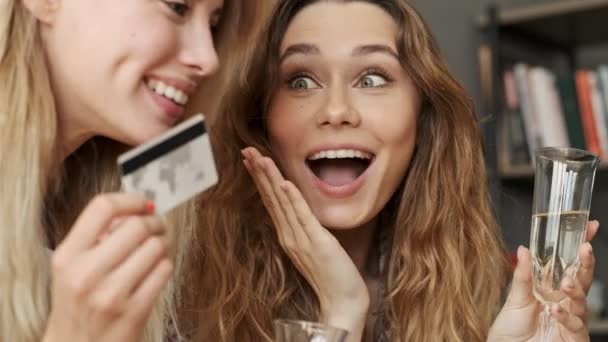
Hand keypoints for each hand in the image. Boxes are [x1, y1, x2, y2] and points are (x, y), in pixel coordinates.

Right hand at [43, 193, 172, 341]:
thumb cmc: (78, 303)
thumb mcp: (72, 267)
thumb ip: (95, 236)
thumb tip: (135, 208)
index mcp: (67, 257)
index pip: (102, 208)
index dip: (130, 200)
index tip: (143, 202)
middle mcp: (86, 274)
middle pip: (136, 225)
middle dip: (155, 222)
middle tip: (158, 226)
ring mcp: (111, 294)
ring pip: (155, 247)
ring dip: (163, 244)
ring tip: (156, 250)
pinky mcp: (134, 311)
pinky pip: (164, 270)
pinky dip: (165, 265)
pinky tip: (155, 270)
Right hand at [242, 147, 368, 340]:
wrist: (342, 299)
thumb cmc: (331, 273)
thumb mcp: (313, 245)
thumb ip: (303, 228)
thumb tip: (297, 210)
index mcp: (288, 234)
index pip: (270, 201)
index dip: (260, 179)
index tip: (250, 159)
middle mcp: (289, 235)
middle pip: (270, 198)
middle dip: (259, 173)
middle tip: (246, 150)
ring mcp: (300, 239)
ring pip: (282, 203)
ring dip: (270, 179)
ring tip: (259, 158)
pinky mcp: (316, 242)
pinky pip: (302, 217)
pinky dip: (293, 199)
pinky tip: (284, 184)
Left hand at [488, 220, 598, 341]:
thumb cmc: (510, 331)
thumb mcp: (514, 300)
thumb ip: (522, 276)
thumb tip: (523, 249)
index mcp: (552, 290)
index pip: (570, 265)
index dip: (580, 248)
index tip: (590, 227)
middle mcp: (564, 303)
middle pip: (581, 280)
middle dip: (585, 263)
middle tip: (586, 248)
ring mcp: (570, 321)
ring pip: (582, 302)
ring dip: (576, 290)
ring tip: (567, 282)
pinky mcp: (572, 338)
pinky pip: (575, 326)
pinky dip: (566, 317)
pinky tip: (557, 310)